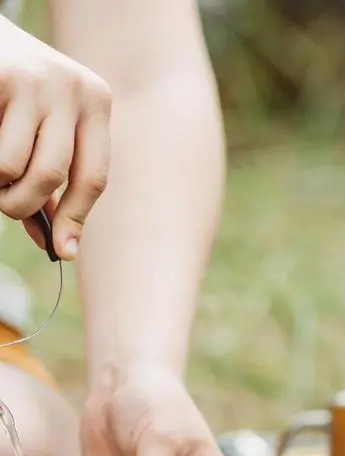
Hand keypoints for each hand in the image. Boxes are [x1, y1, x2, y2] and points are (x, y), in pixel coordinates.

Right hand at [0, 15, 111, 259]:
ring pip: (13, 166)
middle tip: (9, 207)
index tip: (62, 250)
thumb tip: (58, 244)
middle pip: (53, 176)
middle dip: (25, 205)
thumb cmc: (14, 93)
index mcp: (96, 104)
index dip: (76, 219)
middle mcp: (73, 89)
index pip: (94, 178)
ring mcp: (36, 80)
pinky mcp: (0, 77)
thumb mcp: (44, 129)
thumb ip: (53, 182)